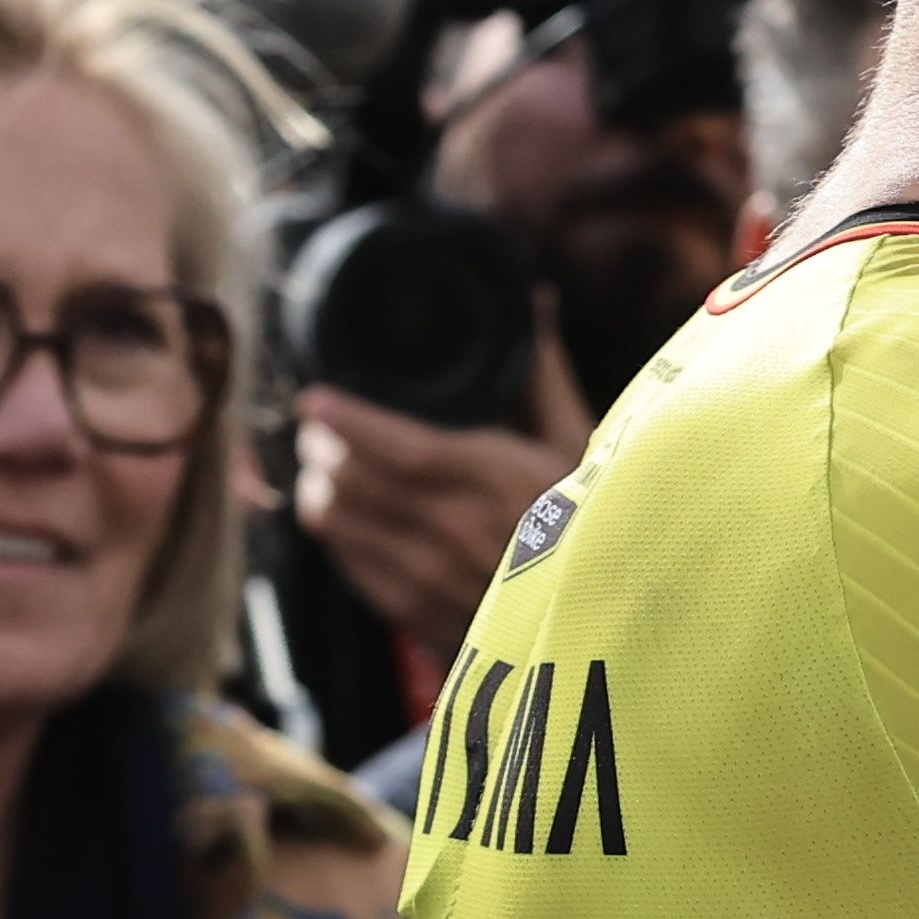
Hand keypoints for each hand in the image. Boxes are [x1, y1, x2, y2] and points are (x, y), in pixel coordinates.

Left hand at [291, 331, 589, 667]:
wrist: (603, 618)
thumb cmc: (595, 522)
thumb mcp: (582, 446)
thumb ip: (545, 374)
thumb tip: (534, 299)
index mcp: (499, 477)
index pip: (399, 446)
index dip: (347, 419)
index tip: (315, 398)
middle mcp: (458, 529)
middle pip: (355, 480)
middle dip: (323, 446)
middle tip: (317, 425)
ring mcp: (434, 577)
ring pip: (340, 522)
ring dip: (320, 486)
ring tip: (322, 464)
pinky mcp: (418, 613)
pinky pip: (350, 565)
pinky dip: (336, 531)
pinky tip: (340, 512)